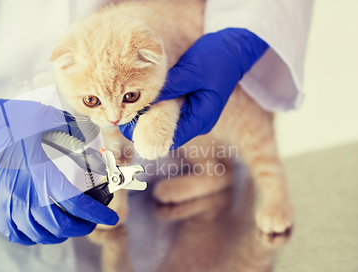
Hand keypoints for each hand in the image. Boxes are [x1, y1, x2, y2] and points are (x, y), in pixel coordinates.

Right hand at [0, 83, 117, 244]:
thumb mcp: (41, 118)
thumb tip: (90, 141)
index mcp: (38, 174)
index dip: (98, 213)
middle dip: (82, 225)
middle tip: (92, 219)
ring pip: (41, 234)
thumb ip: (69, 131)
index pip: (76, 204)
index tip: (111, 216)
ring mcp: (5, 207)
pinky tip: (43, 227)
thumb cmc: (0, 122)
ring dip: (61, 232)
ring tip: (70, 222)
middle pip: (61, 226)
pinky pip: (19, 234)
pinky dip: (36, 235)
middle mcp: (23, 196)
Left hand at [120, 28, 267, 147]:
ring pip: (166, 121)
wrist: (234, 47)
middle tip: (123, 116)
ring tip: (129, 108)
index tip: (128, 126)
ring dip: (149, 116)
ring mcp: (194, 113)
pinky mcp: (189, 103)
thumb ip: (171, 87)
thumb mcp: (192, 71)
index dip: (148, 134)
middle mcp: (197, 121)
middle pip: (166, 132)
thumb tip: (146, 99)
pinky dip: (156, 106)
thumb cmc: (217, 58)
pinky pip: (169, 110)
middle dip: (145, 126)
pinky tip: (142, 100)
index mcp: (202, 119)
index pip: (171, 138)